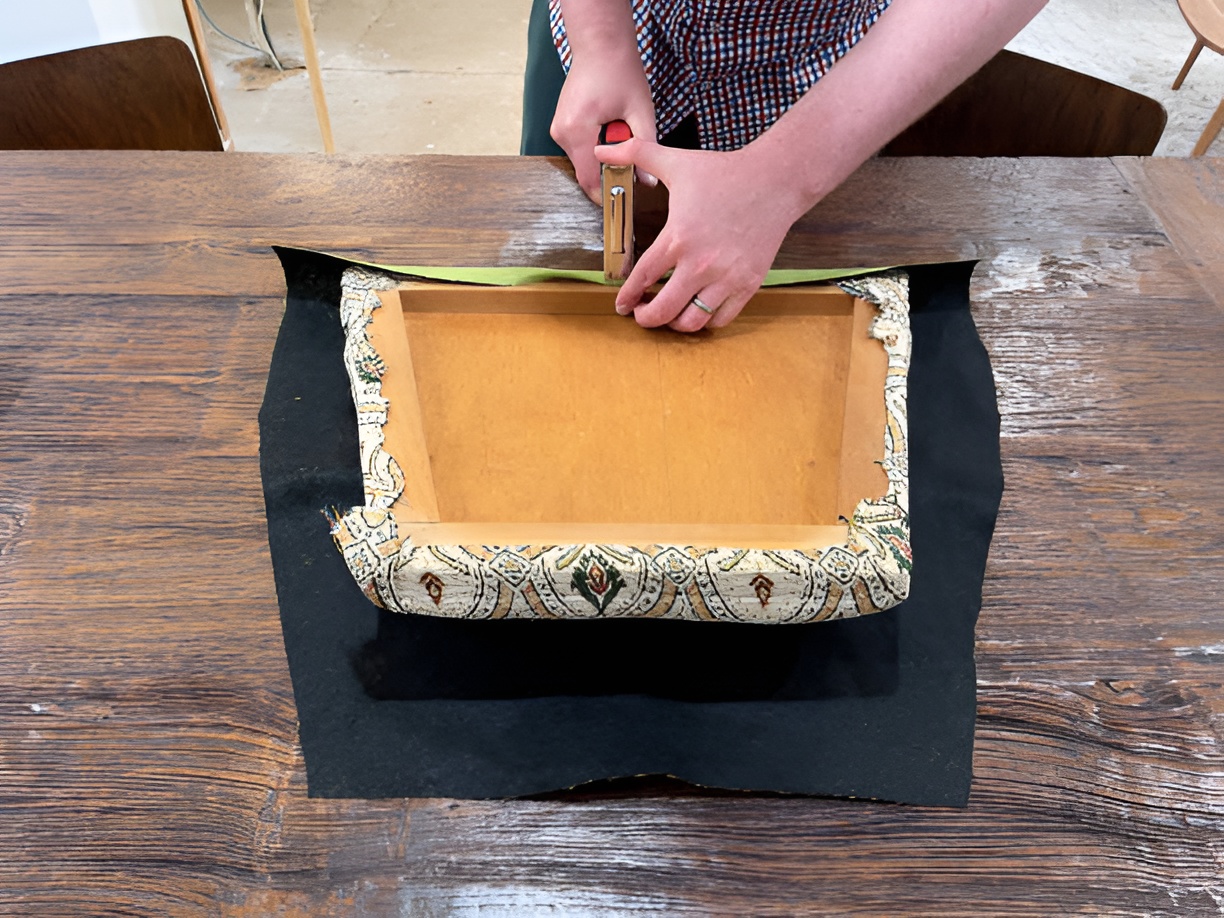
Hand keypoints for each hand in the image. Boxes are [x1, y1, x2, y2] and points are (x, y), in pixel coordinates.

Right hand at [550, 47, 654, 202]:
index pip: (589, 179)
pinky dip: (597, 147)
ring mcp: (558, 130)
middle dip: (609, 171)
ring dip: (604, 157)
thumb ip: (645, 149)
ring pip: (583, 162)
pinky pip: (580, 150)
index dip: (606, 194)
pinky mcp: (561, 127)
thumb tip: (648, 182)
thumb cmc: (619, 71)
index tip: (623, 202)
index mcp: (578, 129)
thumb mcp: (640, 111)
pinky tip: (608, 128)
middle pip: (587, 172)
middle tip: (632, 155)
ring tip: (619, 130)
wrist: (600, 46)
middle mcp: (562, 132)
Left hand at [595, 138, 805, 331]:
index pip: (642, 278)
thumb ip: (635, 153)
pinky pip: (721, 319)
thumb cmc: (725, 172)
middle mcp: (700, 263)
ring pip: (692, 322)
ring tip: (669, 314)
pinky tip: (698, 309)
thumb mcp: (676, 161)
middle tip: (641, 313)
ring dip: (675, 324)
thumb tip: (601, 147)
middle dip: (646, 318)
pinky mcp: (748, 284)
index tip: (621, 304)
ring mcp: (726, 278)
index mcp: (678, 237)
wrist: (776, 181)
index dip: (627, 296)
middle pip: (663, 310)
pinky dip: (706, 321)